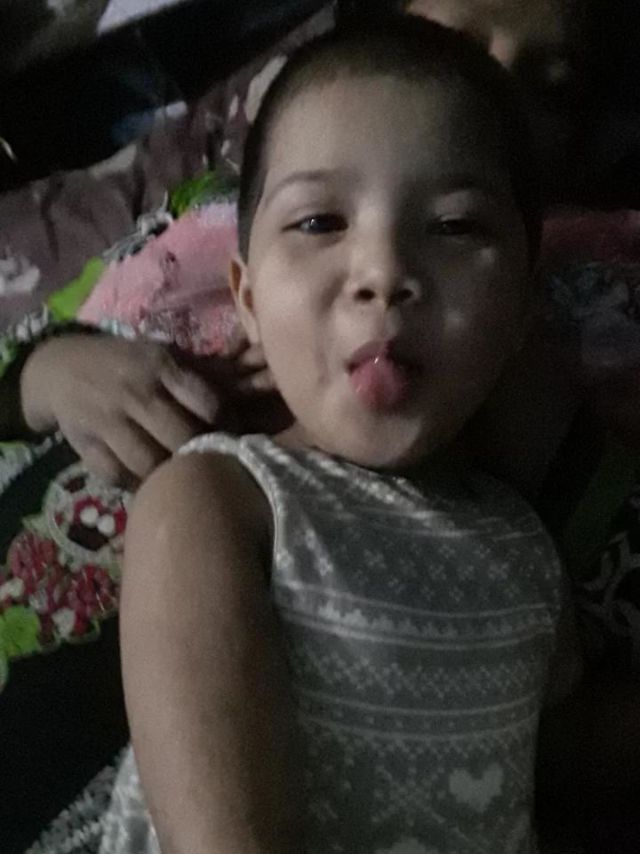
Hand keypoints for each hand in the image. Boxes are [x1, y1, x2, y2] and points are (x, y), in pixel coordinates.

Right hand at [19, 333, 257, 485]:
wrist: (60, 366)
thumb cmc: (128, 362)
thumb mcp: (163, 356)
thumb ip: (203, 375)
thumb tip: (260, 380)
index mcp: (162, 367)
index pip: (208, 403)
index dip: (227, 426)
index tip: (235, 437)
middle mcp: (136, 393)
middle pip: (181, 438)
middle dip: (201, 455)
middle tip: (213, 466)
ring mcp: (109, 420)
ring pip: (149, 462)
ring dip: (169, 476)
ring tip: (183, 480)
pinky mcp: (86, 444)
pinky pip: (117, 475)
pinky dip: (135, 485)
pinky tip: (149, 484)